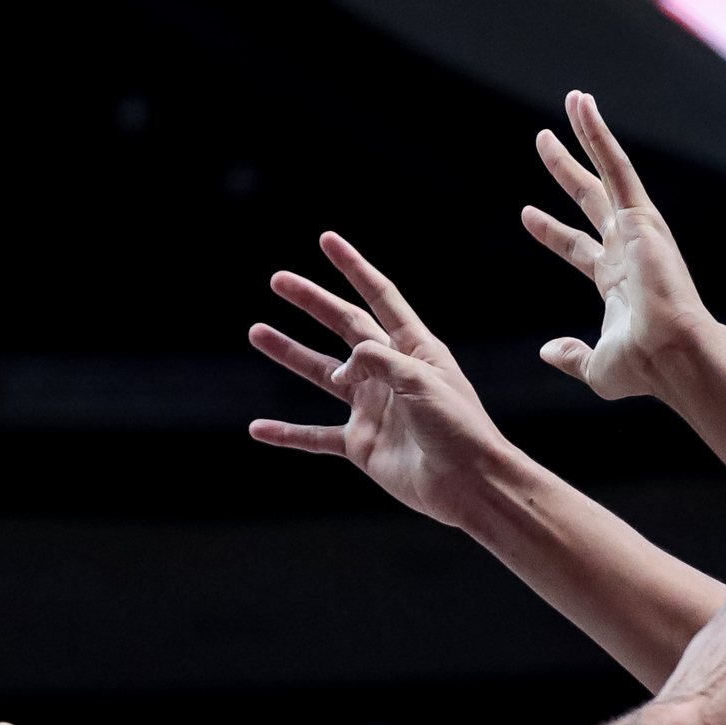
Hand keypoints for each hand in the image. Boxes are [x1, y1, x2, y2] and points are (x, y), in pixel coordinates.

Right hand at [246, 232, 518, 528]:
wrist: (467, 483)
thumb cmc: (458, 428)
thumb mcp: (422, 381)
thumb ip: (378, 361)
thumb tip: (339, 367)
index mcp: (414, 348)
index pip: (379, 296)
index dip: (353, 267)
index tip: (327, 241)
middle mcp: (389, 372)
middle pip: (344, 326)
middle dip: (311, 302)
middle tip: (278, 280)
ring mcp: (372, 407)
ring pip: (321, 373)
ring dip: (289, 353)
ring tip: (257, 332)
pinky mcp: (361, 444)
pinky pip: (315, 437)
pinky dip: (287, 434)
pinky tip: (259, 429)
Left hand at [525, 89, 716, 401]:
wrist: (671, 355)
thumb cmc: (643, 368)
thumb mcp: (595, 366)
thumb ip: (570, 356)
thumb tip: (546, 350)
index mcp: (616, 281)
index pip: (578, 248)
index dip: (552, 232)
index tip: (527, 215)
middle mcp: (628, 249)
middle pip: (589, 200)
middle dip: (566, 172)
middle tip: (543, 143)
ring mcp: (636, 229)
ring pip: (605, 170)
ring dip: (587, 135)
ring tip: (572, 100)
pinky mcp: (642, 215)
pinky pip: (616, 165)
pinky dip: (598, 134)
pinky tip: (583, 107)